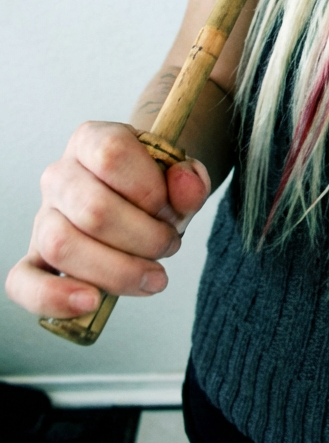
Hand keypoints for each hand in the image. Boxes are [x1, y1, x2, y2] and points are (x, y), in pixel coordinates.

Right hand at [5, 121, 210, 318]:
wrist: (136, 200)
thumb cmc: (153, 187)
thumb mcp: (179, 177)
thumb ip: (190, 178)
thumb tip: (186, 182)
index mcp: (92, 140)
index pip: (111, 155)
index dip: (150, 189)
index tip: (172, 210)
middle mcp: (60, 175)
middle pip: (92, 209)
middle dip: (144, 237)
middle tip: (169, 245)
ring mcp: (43, 217)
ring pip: (62, 245)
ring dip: (117, 270)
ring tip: (152, 276)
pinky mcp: (35, 258)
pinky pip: (23, 281)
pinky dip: (53, 297)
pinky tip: (90, 302)